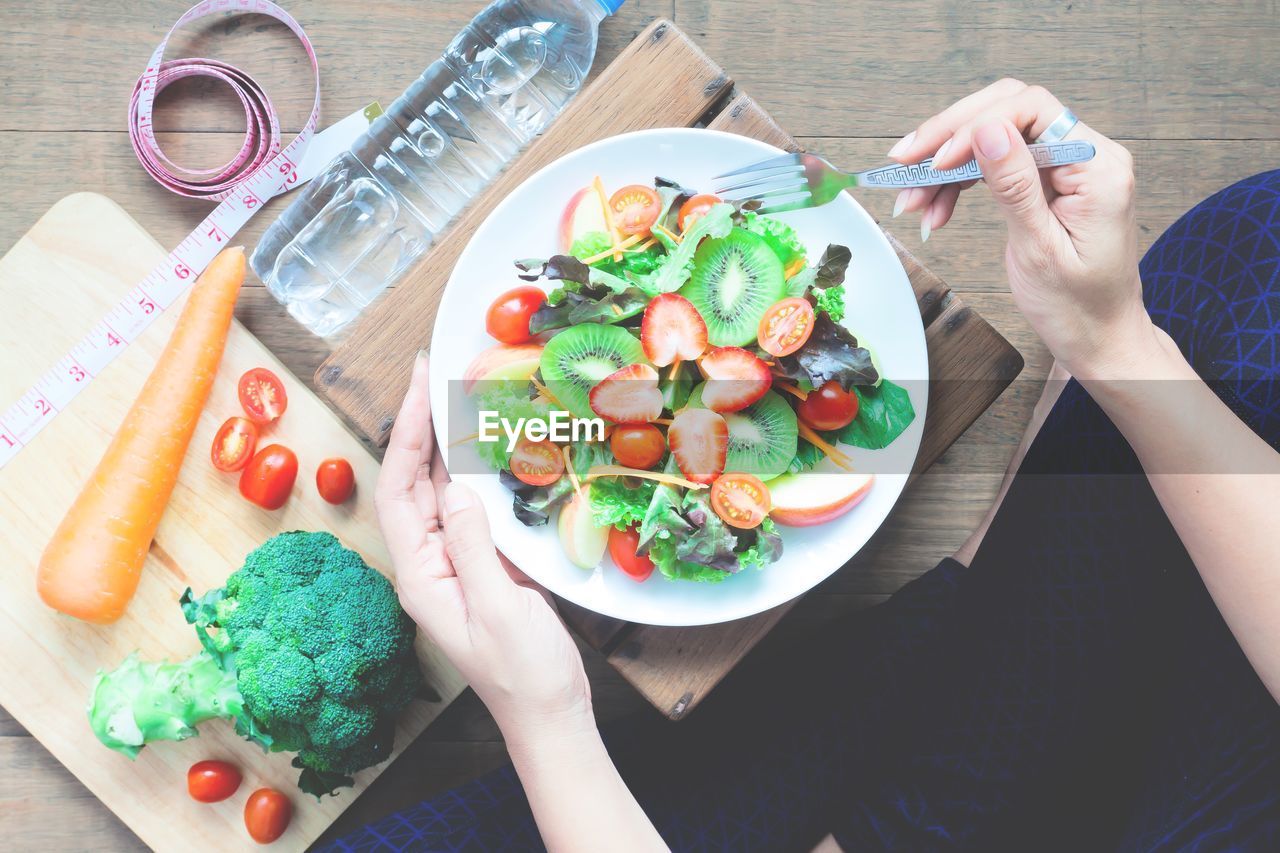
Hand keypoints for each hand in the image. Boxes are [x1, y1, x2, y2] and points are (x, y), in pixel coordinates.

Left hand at [374, 352, 593, 744]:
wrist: (549, 714)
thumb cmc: (523, 674)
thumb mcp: (498, 609)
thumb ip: (473, 547)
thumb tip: (457, 487)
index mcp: (419, 575)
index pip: (398, 488)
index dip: (408, 430)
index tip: (422, 381)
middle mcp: (429, 563)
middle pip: (413, 481)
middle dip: (421, 423)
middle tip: (435, 369)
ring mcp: (455, 563)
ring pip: (441, 490)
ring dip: (447, 442)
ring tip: (458, 391)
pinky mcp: (484, 565)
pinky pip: (472, 507)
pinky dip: (478, 471)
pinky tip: (491, 447)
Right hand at [889, 79, 1157, 376]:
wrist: (1098, 337)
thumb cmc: (1080, 306)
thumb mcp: (1041, 249)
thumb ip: (1016, 186)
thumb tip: (989, 131)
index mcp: (1097, 167)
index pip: (1032, 110)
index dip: (976, 125)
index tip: (937, 160)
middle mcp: (1084, 156)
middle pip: (1008, 113)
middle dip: (950, 136)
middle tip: (905, 162)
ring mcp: (1064, 167)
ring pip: (993, 138)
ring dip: (945, 165)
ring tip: (912, 200)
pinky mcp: (1045, 183)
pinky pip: (994, 165)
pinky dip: (957, 183)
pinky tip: (933, 207)